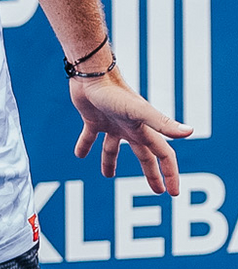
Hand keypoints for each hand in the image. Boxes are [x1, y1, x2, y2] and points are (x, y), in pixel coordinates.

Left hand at [69, 68, 192, 194]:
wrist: (92, 75)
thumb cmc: (116, 93)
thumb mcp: (140, 112)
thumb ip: (162, 123)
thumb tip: (190, 132)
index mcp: (144, 130)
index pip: (163, 156)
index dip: (170, 174)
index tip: (173, 193)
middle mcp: (130, 128)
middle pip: (144, 156)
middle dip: (151, 174)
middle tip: (157, 191)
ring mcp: (111, 124)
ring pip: (113, 148)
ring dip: (111, 162)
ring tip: (108, 176)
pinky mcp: (92, 119)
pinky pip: (89, 137)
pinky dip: (85, 146)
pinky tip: (79, 155)